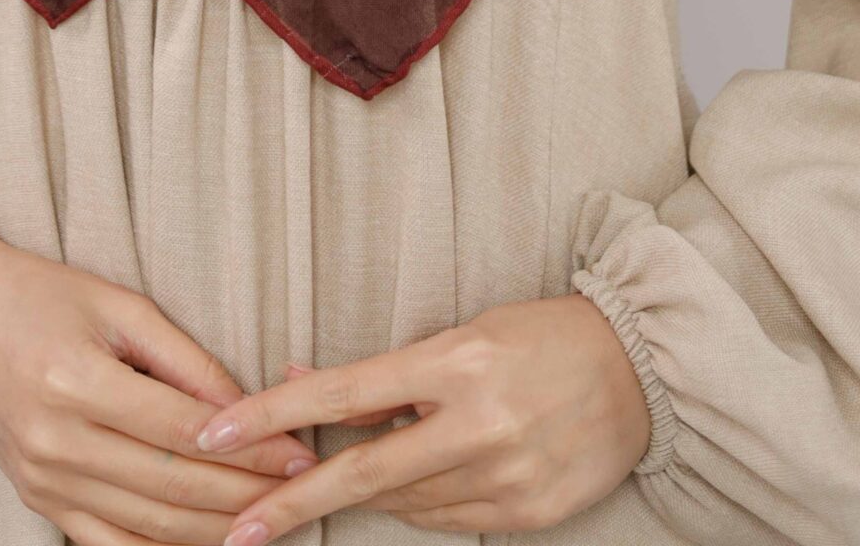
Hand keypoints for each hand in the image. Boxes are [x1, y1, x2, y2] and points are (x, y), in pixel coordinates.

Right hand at [0, 192, 319, 545]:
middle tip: (303, 493)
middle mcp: (54, 441)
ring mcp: (42, 480)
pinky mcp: (36, 500)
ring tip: (270, 521)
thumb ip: (183, 359)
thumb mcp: (116, 303)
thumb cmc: (38, 292)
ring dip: (215, 530)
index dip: (252, 448)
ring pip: (146, 526)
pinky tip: (205, 545)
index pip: (184, 431)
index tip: (302, 451)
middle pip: (171, 486)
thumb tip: (245, 408)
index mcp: (76, 380)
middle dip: (246, 495)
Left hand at [184, 291, 654, 538]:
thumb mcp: (461, 333)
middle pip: (365, 473)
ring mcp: (507, 475)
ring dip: (373, 490)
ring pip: (406, 502)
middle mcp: (480, 422)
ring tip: (373, 463)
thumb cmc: (540, 336)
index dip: (276, 414)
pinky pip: (450, 521)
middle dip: (293, 503)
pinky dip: (424, 503)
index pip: (346, 392)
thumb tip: (301, 379)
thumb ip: (385, 372)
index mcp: (457, 361)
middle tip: (234, 530)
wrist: (641, 369)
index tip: (218, 433)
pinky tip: (429, 477)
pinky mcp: (530, 514)